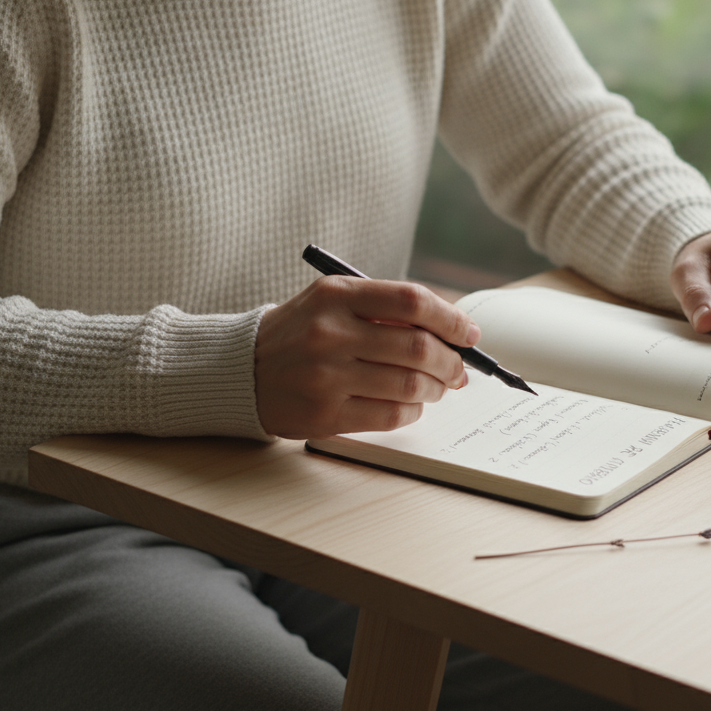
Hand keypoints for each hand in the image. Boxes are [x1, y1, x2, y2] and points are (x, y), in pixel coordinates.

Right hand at [254, 277, 478, 438]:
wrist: (242, 369)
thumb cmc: (301, 333)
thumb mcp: (332, 301)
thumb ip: (385, 309)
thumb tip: (451, 334)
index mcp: (336, 295)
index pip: (412, 301)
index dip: (451, 318)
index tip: (468, 333)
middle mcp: (330, 333)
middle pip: (417, 347)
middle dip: (450, 361)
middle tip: (458, 368)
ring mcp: (326, 376)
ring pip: (409, 385)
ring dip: (436, 389)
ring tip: (437, 387)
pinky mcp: (324, 414)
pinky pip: (391, 415)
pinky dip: (413, 411)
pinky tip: (411, 404)